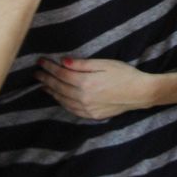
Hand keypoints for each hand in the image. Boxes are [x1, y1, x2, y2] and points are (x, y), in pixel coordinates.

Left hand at [35, 57, 153, 119]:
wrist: (140, 93)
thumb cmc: (125, 74)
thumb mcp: (105, 64)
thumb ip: (82, 64)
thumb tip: (63, 62)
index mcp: (86, 82)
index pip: (61, 74)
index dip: (49, 67)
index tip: (41, 62)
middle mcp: (83, 97)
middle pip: (59, 87)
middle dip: (46, 79)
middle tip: (36, 73)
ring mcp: (87, 108)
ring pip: (63, 99)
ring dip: (51, 91)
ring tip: (43, 85)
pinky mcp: (92, 114)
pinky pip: (71, 109)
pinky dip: (62, 102)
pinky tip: (59, 97)